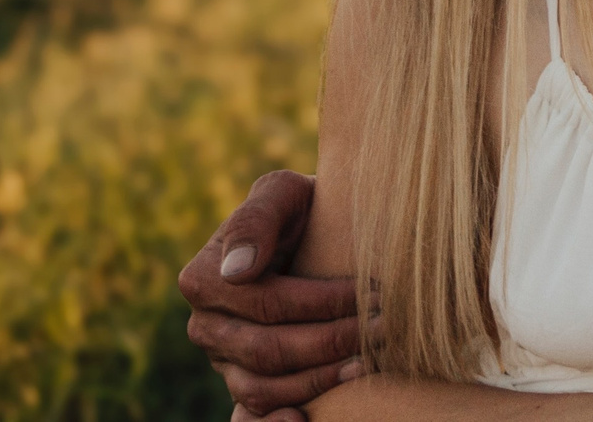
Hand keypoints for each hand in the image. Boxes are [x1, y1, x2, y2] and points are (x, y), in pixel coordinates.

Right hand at [179, 170, 362, 418]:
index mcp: (205, 277)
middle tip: (387, 326)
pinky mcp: (244, 383)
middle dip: (334, 339)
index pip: (268, 302)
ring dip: (321, 378)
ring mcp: (223, 360)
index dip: (324, 301)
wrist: (316, 235)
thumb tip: (239, 269)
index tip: (376, 291)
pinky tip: (309, 416)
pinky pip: (252, 413)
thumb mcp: (284, 193)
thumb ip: (259, 217)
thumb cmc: (303, 209)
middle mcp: (206, 324)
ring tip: (370, 361)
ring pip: (263, 386)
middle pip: (268, 349)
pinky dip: (279, 420)